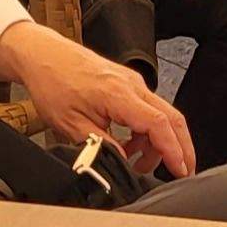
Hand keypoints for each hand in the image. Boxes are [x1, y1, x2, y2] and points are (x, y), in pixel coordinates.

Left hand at [0, 21, 194, 178]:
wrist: (43, 55)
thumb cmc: (52, 82)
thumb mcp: (70, 124)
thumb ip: (100, 145)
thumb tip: (121, 161)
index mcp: (118, 94)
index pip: (158, 124)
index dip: (172, 150)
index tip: (180, 169)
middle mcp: (132, 85)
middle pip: (172, 118)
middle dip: (182, 147)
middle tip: (183, 171)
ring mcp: (132, 82)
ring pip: (161, 114)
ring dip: (158, 142)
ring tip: (139, 162)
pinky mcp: (127, 83)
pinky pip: (148, 109)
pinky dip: (147, 130)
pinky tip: (130, 144)